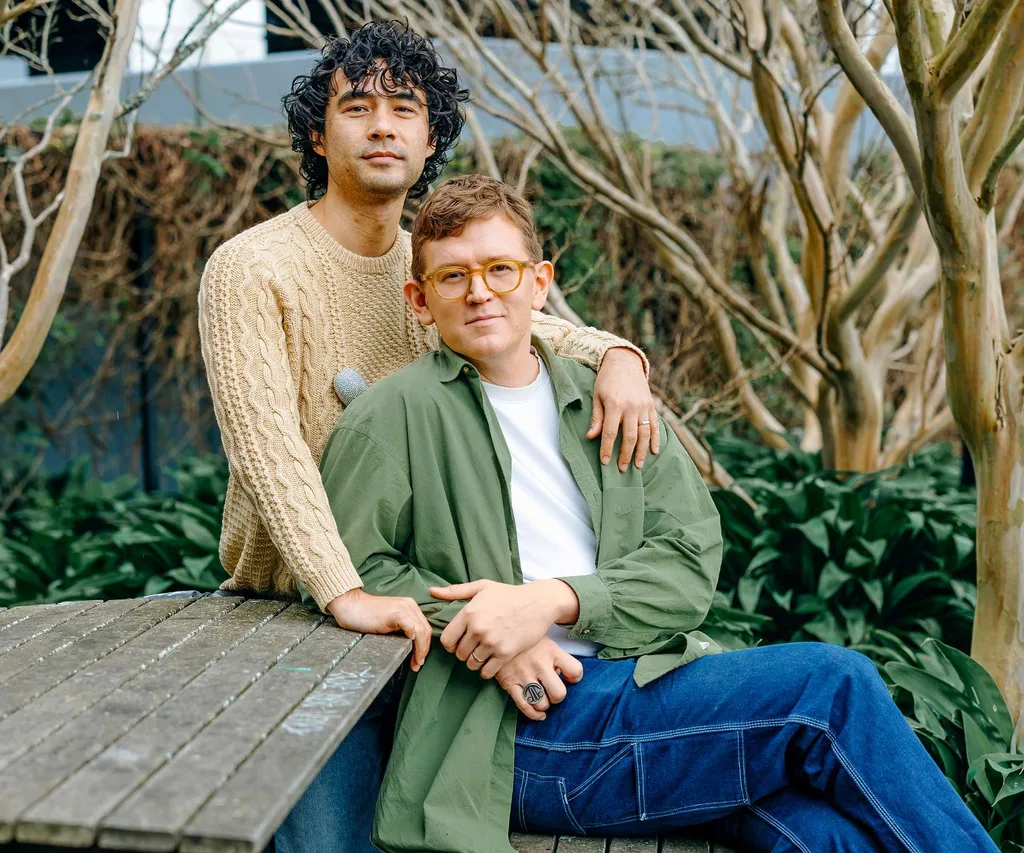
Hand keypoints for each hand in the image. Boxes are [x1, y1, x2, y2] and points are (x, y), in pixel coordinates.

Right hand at [326, 588, 430, 671]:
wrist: (350, 605)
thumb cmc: (365, 616)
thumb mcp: (389, 622)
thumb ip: (400, 629)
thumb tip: (410, 647)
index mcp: (409, 607)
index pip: (424, 628)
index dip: (424, 645)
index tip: (418, 660)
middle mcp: (410, 605)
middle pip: (426, 630)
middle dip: (424, 650)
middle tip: (417, 665)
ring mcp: (404, 608)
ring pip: (422, 631)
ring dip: (421, 650)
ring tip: (415, 663)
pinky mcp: (397, 613)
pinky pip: (412, 628)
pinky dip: (415, 640)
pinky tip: (411, 648)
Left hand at [428, 579, 579, 678]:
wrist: (538, 603)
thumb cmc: (508, 594)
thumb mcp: (481, 587)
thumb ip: (455, 591)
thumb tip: (431, 591)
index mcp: (469, 613)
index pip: (447, 640)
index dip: (450, 645)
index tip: (457, 644)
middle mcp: (478, 629)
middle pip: (459, 654)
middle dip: (463, 653)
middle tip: (472, 648)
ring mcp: (492, 642)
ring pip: (472, 663)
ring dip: (475, 662)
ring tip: (481, 655)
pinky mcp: (506, 653)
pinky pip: (487, 671)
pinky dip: (486, 671)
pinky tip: (490, 663)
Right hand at [495, 637, 583, 720]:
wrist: (498, 634)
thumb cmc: (526, 641)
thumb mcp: (545, 640)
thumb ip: (556, 656)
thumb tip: (561, 675)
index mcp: (551, 651)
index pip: (575, 670)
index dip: (575, 678)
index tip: (570, 678)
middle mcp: (539, 664)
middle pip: (558, 694)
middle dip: (557, 697)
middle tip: (552, 692)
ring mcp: (523, 675)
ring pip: (541, 703)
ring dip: (544, 705)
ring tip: (542, 698)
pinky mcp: (509, 683)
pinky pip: (524, 706)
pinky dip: (533, 714)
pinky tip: (538, 714)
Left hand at [588, 347, 659, 471]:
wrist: (624, 362)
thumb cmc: (607, 380)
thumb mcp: (597, 396)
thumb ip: (596, 418)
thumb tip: (591, 437)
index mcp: (615, 404)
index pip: (610, 432)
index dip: (607, 449)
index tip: (605, 462)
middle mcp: (631, 406)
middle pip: (630, 436)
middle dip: (625, 455)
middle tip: (622, 469)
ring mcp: (643, 406)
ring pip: (645, 433)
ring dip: (641, 451)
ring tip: (637, 465)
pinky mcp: (651, 405)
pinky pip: (655, 425)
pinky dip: (655, 439)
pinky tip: (654, 451)